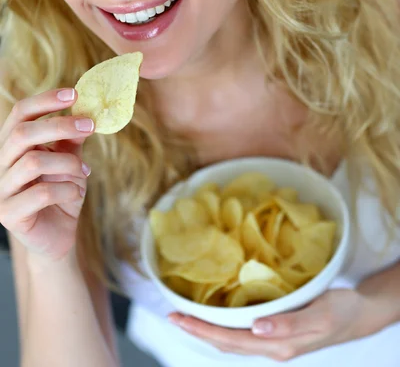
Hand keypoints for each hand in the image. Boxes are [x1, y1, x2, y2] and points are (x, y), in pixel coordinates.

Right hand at [0, 88, 94, 262]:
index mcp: (13, 146)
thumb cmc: (62, 194)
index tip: (75, 93)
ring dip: (67, 164)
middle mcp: (0, 164)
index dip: (45, 100)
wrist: (58, 237)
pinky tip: (76, 194)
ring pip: (33, 162)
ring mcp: (1, 190)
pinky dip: (66, 190)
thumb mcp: (71, 162)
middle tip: (90, 126)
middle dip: (60, 126)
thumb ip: (72, 140)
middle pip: (23, 133)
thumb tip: (86, 112)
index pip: (19, 113)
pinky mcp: (8, 213)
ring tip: (84, 173)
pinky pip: (41, 193)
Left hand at [169, 288, 375, 360]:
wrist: (358, 315)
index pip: (229, 341)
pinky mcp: (276, 332)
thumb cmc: (340, 312)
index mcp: (277, 345)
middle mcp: (270, 347)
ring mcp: (273, 341)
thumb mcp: (320, 315)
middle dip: (196, 331)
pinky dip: (224, 325)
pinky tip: (217, 314)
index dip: (201, 331)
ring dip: (207, 329)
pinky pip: (242, 332)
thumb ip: (289, 324)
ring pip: (232, 340)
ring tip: (186, 315)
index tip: (177, 317)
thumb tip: (257, 328)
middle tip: (171, 315)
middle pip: (225, 343)